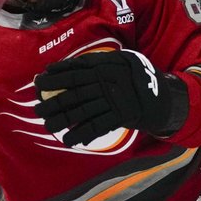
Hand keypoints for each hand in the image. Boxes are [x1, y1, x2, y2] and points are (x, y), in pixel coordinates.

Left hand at [34, 49, 178, 145]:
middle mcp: (108, 81)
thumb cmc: (137, 78)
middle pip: (74, 92)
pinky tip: (69, 139)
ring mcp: (114, 99)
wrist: (163, 97)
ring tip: (48, 125)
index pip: (75, 70)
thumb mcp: (121, 61)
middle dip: (52, 100)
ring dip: (62, 119)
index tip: (40, 80)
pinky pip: (97, 126)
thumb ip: (98, 63)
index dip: (56, 76)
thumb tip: (65, 68)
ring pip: (82, 110)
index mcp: (106, 65)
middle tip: (36, 107)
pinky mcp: (121, 116)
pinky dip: (81, 133)